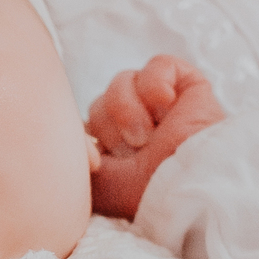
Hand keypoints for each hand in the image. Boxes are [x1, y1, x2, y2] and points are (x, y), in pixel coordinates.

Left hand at [87, 54, 224, 219]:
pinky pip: (157, 65)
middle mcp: (139, 125)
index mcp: (118, 150)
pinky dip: (155, 84)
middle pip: (99, 101)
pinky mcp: (188, 85)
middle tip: (133, 149)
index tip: (102, 161)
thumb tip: (71, 128)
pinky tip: (167, 107)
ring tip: (149, 134)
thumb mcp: (98, 185)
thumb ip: (77, 157)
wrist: (186, 186)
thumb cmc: (146, 194)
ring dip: (129, 109)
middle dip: (109, 126)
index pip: (86, 123)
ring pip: (122, 81)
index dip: (88, 135)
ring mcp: (162, 105)